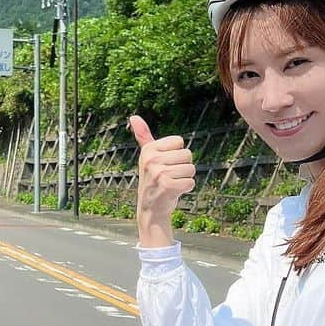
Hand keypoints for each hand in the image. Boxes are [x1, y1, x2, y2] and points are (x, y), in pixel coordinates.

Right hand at [128, 115, 195, 244]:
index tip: (166, 164)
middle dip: (183, 167)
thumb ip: (143, 136)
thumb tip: (133, 116)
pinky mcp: (168, 187)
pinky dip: (186, 189)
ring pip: (191, 169)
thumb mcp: (147, 156)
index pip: (180, 142)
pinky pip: (191, 182)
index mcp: (149, 149)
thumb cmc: (153, 179)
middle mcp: (152, 160)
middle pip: (188, 154)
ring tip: (172, 184)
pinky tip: (174, 192)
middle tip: (169, 176)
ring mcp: (159, 173)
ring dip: (185, 178)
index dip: (177, 154)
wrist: (150, 209)